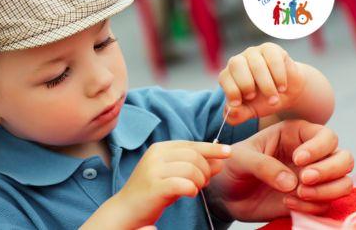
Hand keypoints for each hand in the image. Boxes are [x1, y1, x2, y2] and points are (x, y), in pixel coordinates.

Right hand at [112, 141, 231, 227]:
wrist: (127, 210)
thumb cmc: (152, 192)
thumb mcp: (174, 174)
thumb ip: (195, 166)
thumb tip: (219, 160)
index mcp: (160, 148)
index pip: (192, 144)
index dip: (212, 149)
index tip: (228, 152)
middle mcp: (156, 155)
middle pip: (194, 156)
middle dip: (206, 170)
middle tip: (204, 183)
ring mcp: (153, 170)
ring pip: (191, 169)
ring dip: (200, 181)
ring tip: (195, 189)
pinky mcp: (154, 186)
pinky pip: (183, 184)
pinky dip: (191, 189)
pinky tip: (189, 193)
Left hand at [208, 120, 353, 221]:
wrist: (225, 193)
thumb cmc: (231, 166)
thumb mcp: (240, 158)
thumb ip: (263, 165)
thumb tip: (292, 183)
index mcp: (294, 135)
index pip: (326, 136)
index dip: (319, 147)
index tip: (298, 159)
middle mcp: (310, 155)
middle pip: (344, 158)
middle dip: (329, 170)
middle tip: (304, 179)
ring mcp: (312, 178)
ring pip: (343, 182)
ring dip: (327, 190)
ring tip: (298, 193)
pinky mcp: (309, 199)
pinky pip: (327, 204)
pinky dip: (312, 206)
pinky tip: (287, 203)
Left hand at [219, 43, 306, 124]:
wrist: (286, 92)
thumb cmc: (263, 101)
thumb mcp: (250, 112)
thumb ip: (237, 115)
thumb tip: (230, 111)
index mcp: (229, 75)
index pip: (224, 77)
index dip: (231, 91)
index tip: (239, 104)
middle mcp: (239, 61)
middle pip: (236, 65)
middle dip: (246, 84)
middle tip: (255, 97)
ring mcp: (254, 53)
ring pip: (256, 64)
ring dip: (266, 85)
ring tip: (273, 99)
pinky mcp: (271, 49)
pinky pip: (273, 58)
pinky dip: (278, 75)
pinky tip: (282, 87)